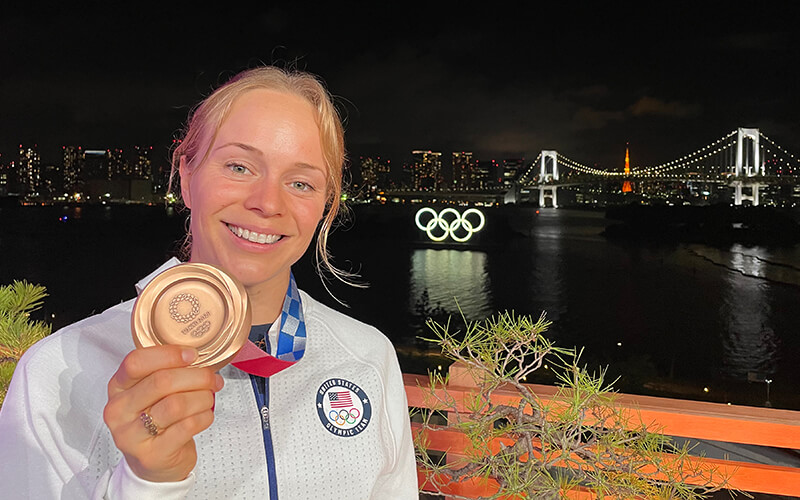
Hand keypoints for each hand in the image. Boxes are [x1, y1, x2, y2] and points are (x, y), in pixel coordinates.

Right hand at [104, 345, 223, 481]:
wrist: (153, 463)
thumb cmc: (156, 420)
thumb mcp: (151, 393)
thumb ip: (165, 371)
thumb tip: (196, 356)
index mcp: (118, 388)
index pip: (136, 362)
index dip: (168, 355)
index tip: (192, 355)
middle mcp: (119, 411)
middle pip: (161, 382)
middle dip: (196, 376)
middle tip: (212, 378)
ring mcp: (132, 435)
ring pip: (176, 404)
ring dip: (202, 397)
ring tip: (209, 397)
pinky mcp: (152, 454)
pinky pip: (186, 426)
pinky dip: (204, 416)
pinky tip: (205, 415)